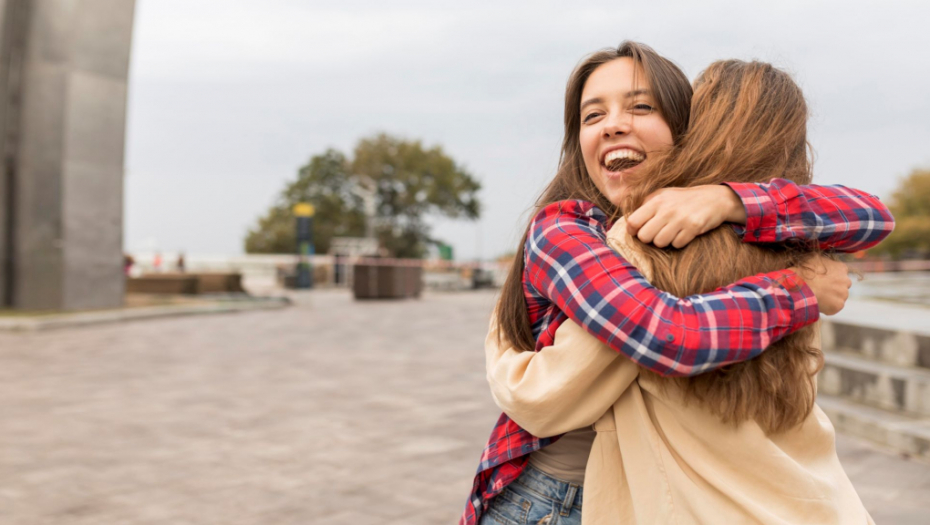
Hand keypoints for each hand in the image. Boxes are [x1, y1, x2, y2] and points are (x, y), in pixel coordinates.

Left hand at [626, 185, 747, 247]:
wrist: (715, 198)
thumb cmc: (683, 199)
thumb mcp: (663, 195)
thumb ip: (646, 205)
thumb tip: (630, 222)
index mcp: (655, 201)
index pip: (632, 222)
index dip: (633, 231)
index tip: (639, 231)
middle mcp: (666, 209)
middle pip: (644, 236)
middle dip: (649, 238)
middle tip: (657, 233)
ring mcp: (680, 219)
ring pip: (659, 243)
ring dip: (664, 241)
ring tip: (671, 232)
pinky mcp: (693, 227)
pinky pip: (677, 244)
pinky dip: (679, 242)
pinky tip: (683, 233)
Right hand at [790, 255, 851, 315]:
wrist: (800, 287)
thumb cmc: (805, 271)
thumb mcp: (813, 259)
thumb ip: (823, 261)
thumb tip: (821, 262)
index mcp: (841, 268)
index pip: (841, 272)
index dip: (831, 276)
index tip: (823, 279)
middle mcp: (846, 281)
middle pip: (842, 285)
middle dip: (833, 287)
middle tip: (820, 288)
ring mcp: (843, 294)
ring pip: (839, 297)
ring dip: (831, 297)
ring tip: (817, 297)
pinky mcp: (838, 306)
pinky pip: (834, 307)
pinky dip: (827, 307)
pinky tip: (818, 303)